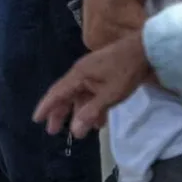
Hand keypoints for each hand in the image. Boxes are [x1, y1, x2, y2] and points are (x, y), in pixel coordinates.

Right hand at [34, 31, 150, 138]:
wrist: (144, 50)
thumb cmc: (125, 71)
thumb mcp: (110, 95)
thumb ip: (91, 112)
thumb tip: (74, 130)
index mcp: (78, 75)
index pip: (57, 93)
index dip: (46, 107)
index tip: (36, 119)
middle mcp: (80, 73)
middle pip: (66, 95)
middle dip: (59, 113)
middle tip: (52, 130)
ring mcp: (91, 73)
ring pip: (80, 96)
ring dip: (78, 113)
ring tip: (78, 131)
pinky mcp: (102, 75)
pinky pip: (91, 93)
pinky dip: (92, 107)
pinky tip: (98, 121)